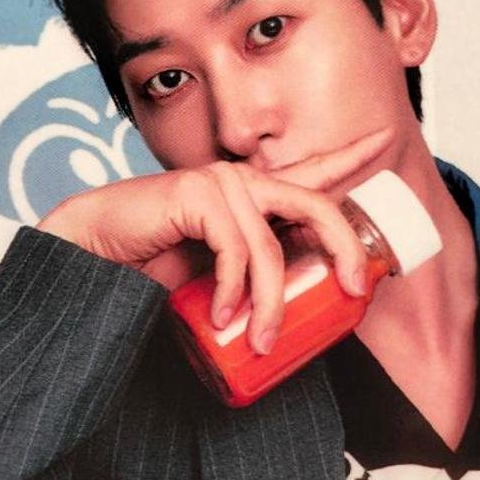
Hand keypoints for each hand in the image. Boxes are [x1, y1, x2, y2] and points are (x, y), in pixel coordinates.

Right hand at [37, 128, 391, 352]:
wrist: (96, 255)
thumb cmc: (157, 266)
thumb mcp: (221, 276)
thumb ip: (254, 277)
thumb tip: (295, 319)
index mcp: (255, 196)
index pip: (312, 171)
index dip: (350, 154)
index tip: (384, 138)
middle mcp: (245, 182)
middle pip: (315, 205)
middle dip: (344, 247)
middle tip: (355, 290)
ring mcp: (221, 184)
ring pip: (272, 246)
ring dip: (271, 302)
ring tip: (262, 340)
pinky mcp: (196, 195)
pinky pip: (235, 250)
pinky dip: (234, 291)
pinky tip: (223, 315)